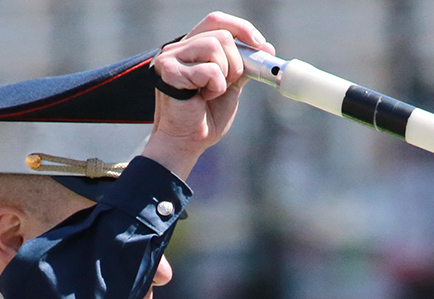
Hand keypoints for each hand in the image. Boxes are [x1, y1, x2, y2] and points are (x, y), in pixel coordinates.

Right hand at [143, 13, 273, 178]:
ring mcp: (171, 57)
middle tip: (230, 82)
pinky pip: (209, 70)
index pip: (216, 21)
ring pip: (214, 46)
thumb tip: (265, 48)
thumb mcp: (230, 85)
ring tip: (211, 92)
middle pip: (221, 34)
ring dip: (224, 75)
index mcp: (191, 47)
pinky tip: (202, 98)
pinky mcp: (168, 71)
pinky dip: (215, 87)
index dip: (241, 28)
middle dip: (236, 61)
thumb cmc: (206, 116)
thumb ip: (242, 65)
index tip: (261, 44)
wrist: (188, 142)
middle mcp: (178, 48)